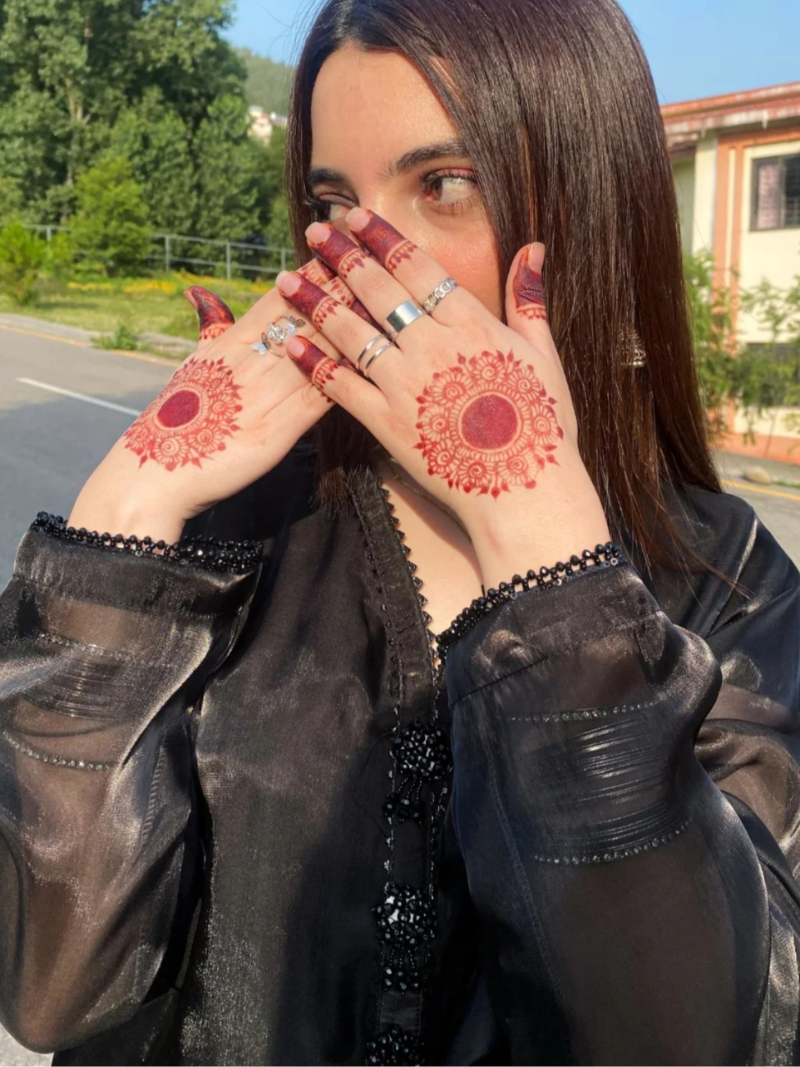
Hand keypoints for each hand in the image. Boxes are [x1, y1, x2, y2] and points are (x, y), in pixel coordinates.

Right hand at [68, 261, 371, 542]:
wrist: (160, 469)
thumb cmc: (176, 418)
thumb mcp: (192, 363)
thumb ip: (208, 326)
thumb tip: (199, 292)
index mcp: (231, 342)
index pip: (279, 300)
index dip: (312, 274)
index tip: (341, 249)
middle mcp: (251, 361)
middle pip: (306, 318)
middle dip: (343, 290)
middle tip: (379, 261)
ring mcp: (266, 394)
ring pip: (318, 353)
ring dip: (355, 328)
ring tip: (388, 304)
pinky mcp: (278, 430)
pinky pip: (319, 397)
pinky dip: (345, 377)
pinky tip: (373, 364)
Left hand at [276, 210, 610, 586]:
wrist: (523, 491)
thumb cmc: (541, 426)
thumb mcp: (544, 357)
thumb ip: (528, 302)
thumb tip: (532, 249)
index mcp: (470, 325)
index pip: (417, 268)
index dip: (382, 238)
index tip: (356, 216)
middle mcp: (431, 347)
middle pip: (377, 291)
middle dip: (343, 256)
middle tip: (316, 231)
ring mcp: (404, 386)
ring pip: (350, 332)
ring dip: (315, 301)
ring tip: (286, 278)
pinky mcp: (385, 424)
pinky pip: (340, 386)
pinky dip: (313, 362)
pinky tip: (290, 342)